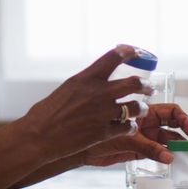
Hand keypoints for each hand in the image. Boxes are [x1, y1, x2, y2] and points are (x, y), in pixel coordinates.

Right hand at [20, 45, 152, 163]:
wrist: (37, 137)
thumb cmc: (44, 115)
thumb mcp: (65, 90)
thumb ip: (83, 86)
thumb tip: (93, 86)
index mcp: (85, 79)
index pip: (114, 57)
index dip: (129, 52)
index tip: (136, 51)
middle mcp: (98, 93)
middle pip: (133, 83)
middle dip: (145, 85)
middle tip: (149, 88)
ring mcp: (103, 113)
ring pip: (136, 107)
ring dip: (141, 108)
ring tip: (141, 110)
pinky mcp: (104, 132)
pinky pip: (128, 127)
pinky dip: (130, 127)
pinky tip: (128, 127)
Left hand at [77, 103, 187, 166]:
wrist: (77, 147)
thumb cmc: (94, 133)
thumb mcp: (123, 138)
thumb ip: (146, 147)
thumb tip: (169, 156)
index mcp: (144, 111)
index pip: (172, 111)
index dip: (185, 120)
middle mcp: (147, 122)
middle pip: (176, 126)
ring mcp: (144, 137)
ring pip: (170, 141)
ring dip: (183, 149)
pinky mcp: (139, 151)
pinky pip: (160, 154)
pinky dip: (170, 159)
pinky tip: (178, 164)